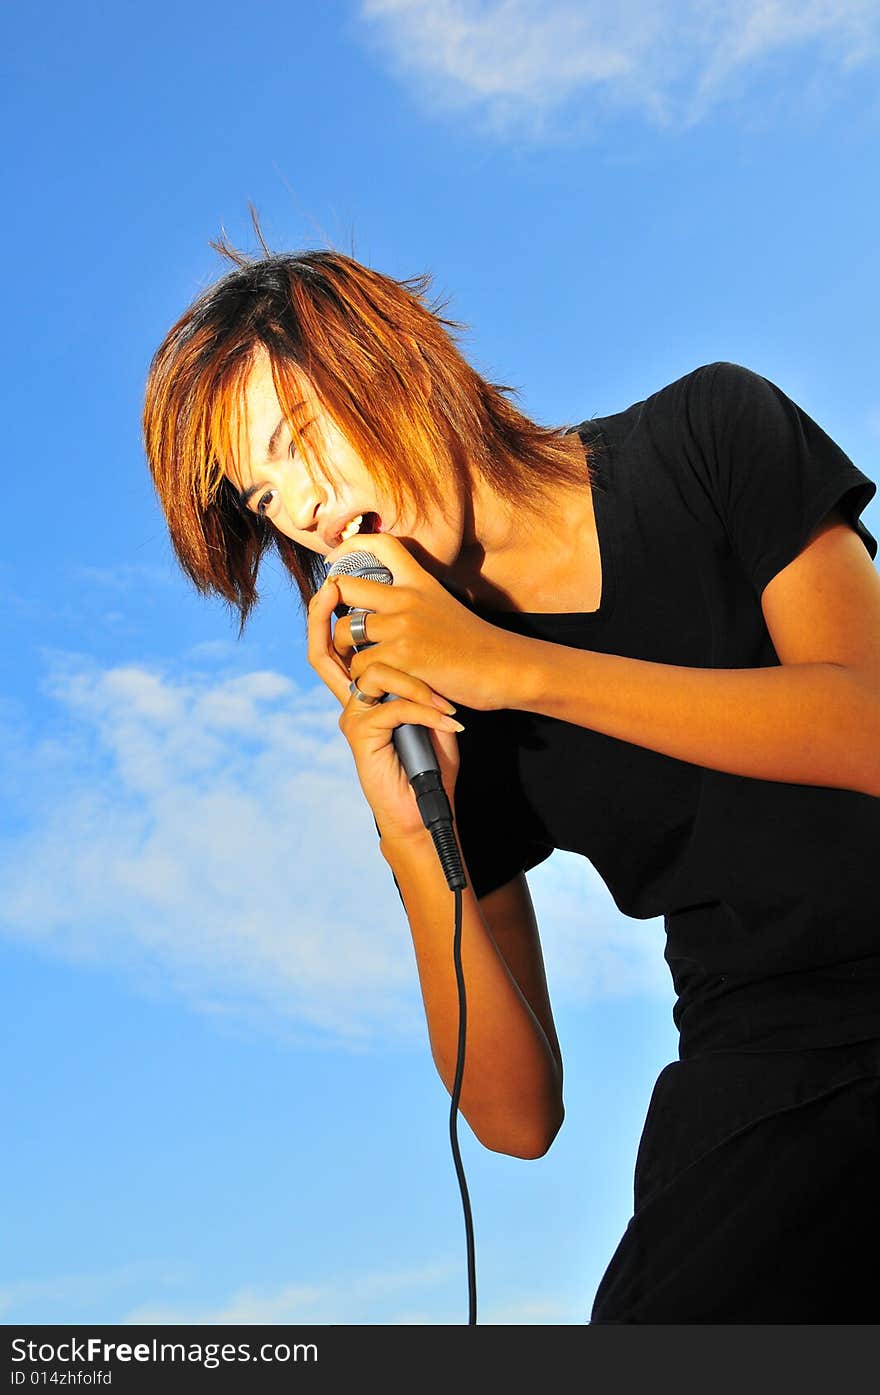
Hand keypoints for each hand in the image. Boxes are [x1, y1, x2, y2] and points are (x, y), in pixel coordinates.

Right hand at [307, 559, 465, 845]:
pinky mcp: (360, 738)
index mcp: (364, 690)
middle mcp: (350, 701)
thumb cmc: (431, 758)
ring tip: (448, 706)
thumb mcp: (427, 708)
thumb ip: (416, 675)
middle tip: (338, 591)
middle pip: (324, 650)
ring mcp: (352, 718)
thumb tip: (426, 634)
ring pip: (373, 675)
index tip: (333, 579)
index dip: (325, 611)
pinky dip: (426, 713)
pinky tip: (451, 726)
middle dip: (328, 617)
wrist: (426, 810)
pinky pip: (392, 707)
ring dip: (417, 684)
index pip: (333, 644)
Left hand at [322, 533, 518, 713]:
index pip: (381, 545)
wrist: (504, 668)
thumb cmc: (475, 646)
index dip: (351, 546)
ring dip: (346, 653)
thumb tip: (379, 605)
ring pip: (344, 631)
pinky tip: (380, 687)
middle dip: (331, 610)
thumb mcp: (442, 607)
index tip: (334, 562)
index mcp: (418, 582)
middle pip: (343, 587)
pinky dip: (364, 681)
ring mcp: (402, 625)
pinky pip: (359, 666)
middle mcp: (406, 597)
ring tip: (362, 666)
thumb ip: (412, 601)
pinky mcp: (402, 656)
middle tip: (342, 633)